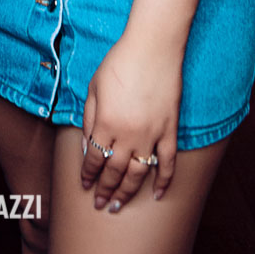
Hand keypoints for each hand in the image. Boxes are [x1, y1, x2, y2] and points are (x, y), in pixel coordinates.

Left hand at [80, 33, 180, 210]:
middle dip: (104, 190)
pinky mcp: (170, 130)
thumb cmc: (119, 62)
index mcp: (105, 123)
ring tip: (118, 206)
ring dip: (127, 193)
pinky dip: (164, 181)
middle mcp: (127, 134)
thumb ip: (89, 118)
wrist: (152, 47)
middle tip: (99, 204)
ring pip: (138, 174)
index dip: (88, 174)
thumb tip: (87, 146)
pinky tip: (159, 195)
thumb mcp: (94, 86)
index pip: (94, 158)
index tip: (84, 185)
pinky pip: (168, 163)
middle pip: (114, 172)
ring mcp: (151, 135)